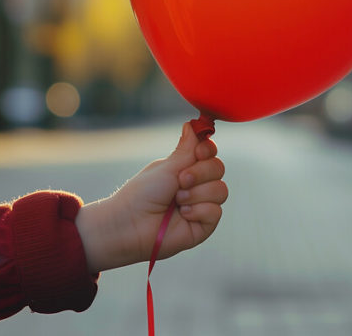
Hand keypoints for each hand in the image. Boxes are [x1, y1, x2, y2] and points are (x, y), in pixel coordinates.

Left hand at [75, 122, 227, 272]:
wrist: (130, 224)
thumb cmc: (142, 194)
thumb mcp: (167, 167)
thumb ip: (187, 148)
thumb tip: (192, 124)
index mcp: (185, 169)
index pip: (210, 153)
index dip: (208, 150)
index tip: (198, 153)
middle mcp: (196, 186)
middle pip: (219, 168)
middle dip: (200, 173)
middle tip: (180, 181)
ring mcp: (201, 206)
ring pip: (221, 190)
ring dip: (197, 193)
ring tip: (177, 200)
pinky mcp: (203, 226)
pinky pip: (216, 212)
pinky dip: (198, 210)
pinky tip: (182, 215)